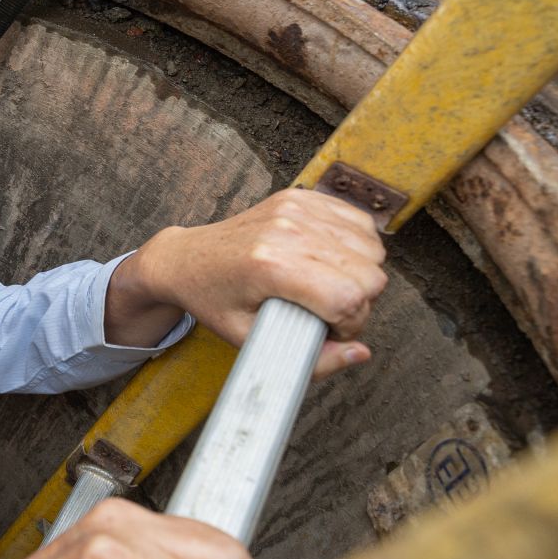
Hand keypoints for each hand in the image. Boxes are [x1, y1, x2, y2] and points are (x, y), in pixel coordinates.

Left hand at [134, 189, 388, 378]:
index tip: (330, 331)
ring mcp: (294, 209)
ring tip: (329, 287)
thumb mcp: (252, 341)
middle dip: (359, 302)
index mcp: (271, 267)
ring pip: (371, 246)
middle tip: (329, 312)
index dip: (350, 325)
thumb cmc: (215, 302)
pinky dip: (357, 245)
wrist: (187, 259)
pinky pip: (358, 222)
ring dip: (360, 274)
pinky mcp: (300, 197)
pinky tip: (332, 261)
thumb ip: (311, 360)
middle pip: (369, 273)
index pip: (348, 298)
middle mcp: (286, 231)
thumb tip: (361, 353)